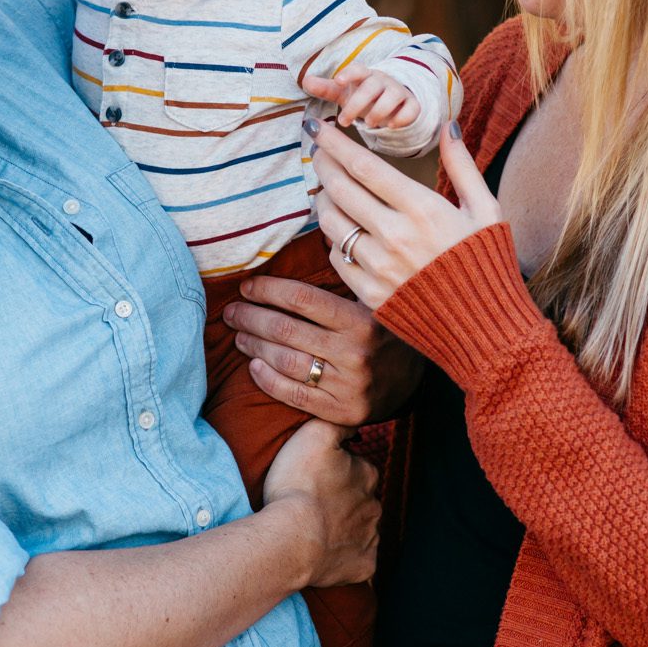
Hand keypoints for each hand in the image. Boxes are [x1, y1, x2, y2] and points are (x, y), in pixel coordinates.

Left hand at [222, 272, 422, 424]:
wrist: (416, 383)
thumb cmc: (385, 333)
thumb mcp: (373, 301)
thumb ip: (346, 276)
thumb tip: (318, 234)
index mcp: (361, 319)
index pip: (301, 299)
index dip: (267, 290)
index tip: (247, 287)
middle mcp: (354, 353)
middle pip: (285, 330)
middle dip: (251, 317)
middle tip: (232, 311)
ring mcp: (347, 386)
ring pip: (284, 361)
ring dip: (254, 346)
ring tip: (239, 335)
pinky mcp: (342, 412)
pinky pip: (293, 395)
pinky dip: (267, 380)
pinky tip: (254, 366)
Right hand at [262, 419, 379, 587]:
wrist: (290, 538)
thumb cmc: (298, 485)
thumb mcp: (314, 434)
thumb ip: (338, 424)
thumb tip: (354, 424)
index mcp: (368, 474)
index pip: (358, 468)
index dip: (336, 471)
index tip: (316, 478)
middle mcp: (375, 506)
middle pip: (361, 500)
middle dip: (344, 501)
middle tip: (314, 504)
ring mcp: (370, 539)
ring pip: (361, 530)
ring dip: (345, 530)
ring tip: (315, 531)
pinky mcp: (364, 567)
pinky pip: (360, 562)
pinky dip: (346, 559)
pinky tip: (326, 556)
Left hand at [302, 65, 421, 133]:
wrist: (390, 101)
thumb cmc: (362, 95)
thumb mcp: (343, 93)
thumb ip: (325, 89)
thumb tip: (305, 81)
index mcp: (364, 75)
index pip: (358, 69)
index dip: (349, 73)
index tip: (338, 81)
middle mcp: (382, 81)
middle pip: (372, 86)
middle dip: (357, 104)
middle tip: (344, 121)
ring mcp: (398, 92)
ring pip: (393, 96)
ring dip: (380, 111)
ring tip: (369, 125)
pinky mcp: (411, 105)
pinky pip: (412, 109)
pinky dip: (403, 117)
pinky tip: (392, 126)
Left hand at [310, 119, 504, 308]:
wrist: (485, 329)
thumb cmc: (487, 264)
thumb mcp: (486, 210)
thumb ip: (463, 166)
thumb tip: (447, 126)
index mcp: (422, 209)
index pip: (364, 167)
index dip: (335, 144)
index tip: (319, 127)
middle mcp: (395, 236)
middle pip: (339, 189)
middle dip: (322, 164)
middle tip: (318, 152)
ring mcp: (379, 267)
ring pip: (330, 223)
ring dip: (323, 200)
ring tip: (329, 189)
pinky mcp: (369, 294)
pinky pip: (336, 258)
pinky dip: (334, 239)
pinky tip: (343, 231)